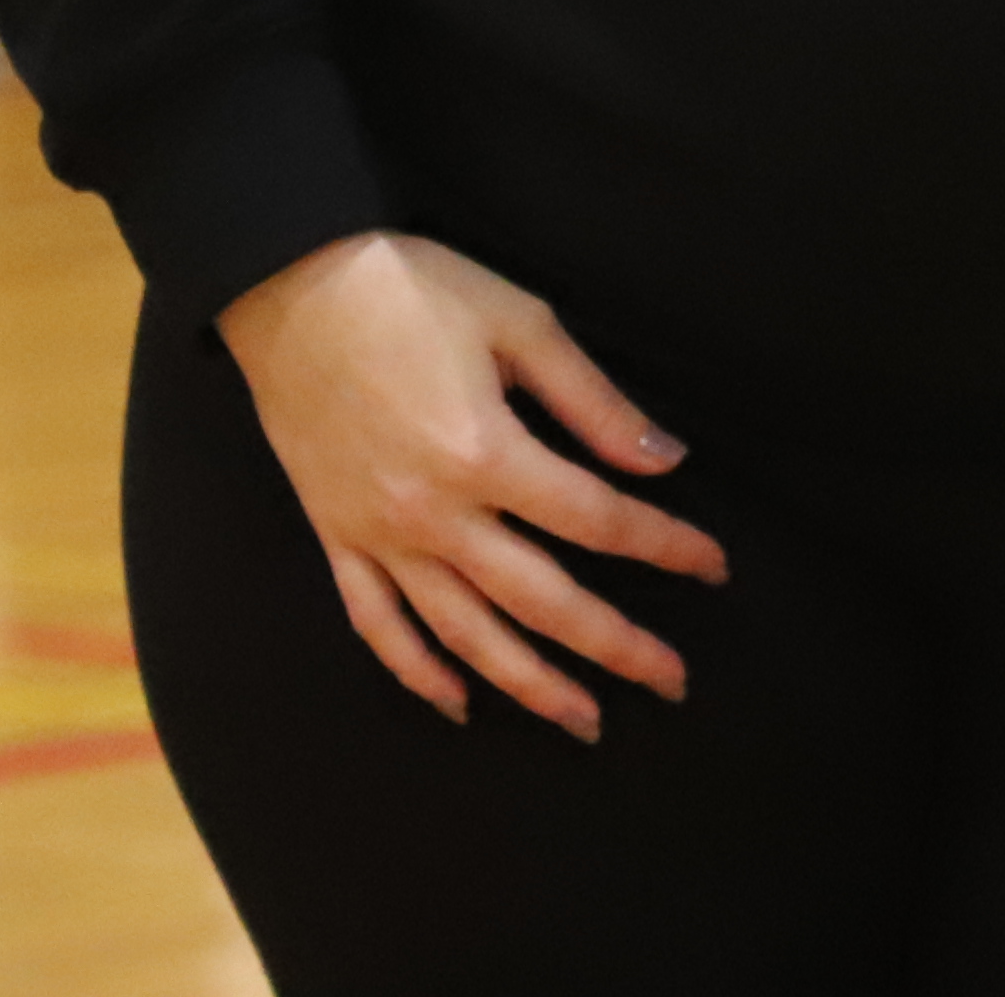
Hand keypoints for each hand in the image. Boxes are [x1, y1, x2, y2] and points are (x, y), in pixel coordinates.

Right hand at [214, 232, 728, 735]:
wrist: (290, 284)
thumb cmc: (413, 289)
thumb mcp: (522, 324)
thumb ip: (594, 403)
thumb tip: (664, 460)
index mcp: (486, 454)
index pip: (598, 520)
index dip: (665, 546)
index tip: (714, 568)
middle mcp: (432, 512)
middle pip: (541, 601)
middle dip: (614, 647)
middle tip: (672, 682)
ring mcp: (378, 534)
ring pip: (463, 633)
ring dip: (528, 684)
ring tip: (583, 720)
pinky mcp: (335, 537)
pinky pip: (377, 623)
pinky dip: (418, 670)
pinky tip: (460, 702)